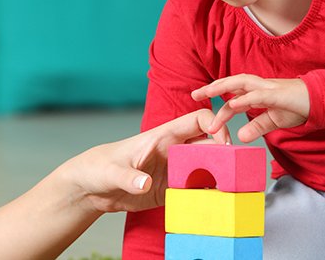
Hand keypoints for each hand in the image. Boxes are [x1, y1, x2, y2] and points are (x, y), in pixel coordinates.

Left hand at [59, 109, 229, 213]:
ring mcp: (176, 170)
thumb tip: (145, 183)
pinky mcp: (172, 189)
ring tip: (228, 192)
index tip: (224, 145)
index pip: (198, 120)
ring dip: (221, 177)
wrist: (91, 188)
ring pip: (209, 167)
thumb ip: (128, 178)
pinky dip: (208, 195)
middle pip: (211, 145)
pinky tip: (213, 204)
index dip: (217, 126)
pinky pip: (198, 188)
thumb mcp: (112, 172)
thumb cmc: (99, 168)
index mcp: (163, 136)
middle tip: (233, 175)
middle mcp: (174, 151)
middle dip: (226, 156)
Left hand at [191, 74, 309, 142]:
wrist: (322, 101)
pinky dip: (245, 99)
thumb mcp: (274, 121)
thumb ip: (257, 127)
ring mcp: (270, 89)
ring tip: (207, 92)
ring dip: (224, 87)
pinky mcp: (279, 95)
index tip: (201, 108)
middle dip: (212, 87)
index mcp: (258, 93)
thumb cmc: (299, 107)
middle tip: (193, 95)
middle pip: (232, 84)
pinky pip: (259, 95)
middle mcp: (261, 87)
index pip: (234, 96)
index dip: (218, 102)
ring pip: (242, 83)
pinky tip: (232, 104)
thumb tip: (241, 137)